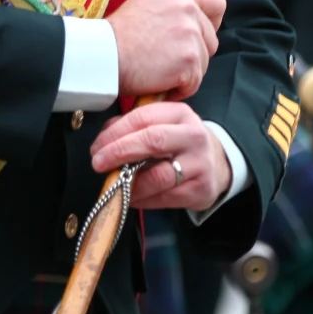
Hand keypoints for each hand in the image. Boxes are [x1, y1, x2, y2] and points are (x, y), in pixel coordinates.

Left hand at [90, 102, 230, 211]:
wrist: (215, 163)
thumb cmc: (177, 142)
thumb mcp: (160, 124)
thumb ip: (131, 126)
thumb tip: (104, 141)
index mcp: (179, 113)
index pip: (143, 118)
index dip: (115, 133)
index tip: (97, 147)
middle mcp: (193, 136)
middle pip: (153, 141)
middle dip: (120, 153)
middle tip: (98, 163)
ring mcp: (200, 164)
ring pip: (159, 176)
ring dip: (130, 183)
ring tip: (114, 184)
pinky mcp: (201, 189)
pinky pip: (165, 198)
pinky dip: (143, 199)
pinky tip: (131, 196)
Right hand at [106, 0, 224, 99]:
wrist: (103, 55)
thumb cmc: (119, 32)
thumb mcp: (144, 0)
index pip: (217, 3)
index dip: (211, 22)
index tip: (197, 33)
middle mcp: (189, 8)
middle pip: (211, 40)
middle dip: (193, 53)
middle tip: (165, 57)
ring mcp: (191, 35)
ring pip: (203, 62)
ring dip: (185, 72)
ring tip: (158, 69)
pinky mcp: (189, 60)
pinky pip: (194, 82)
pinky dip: (179, 88)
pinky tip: (158, 81)